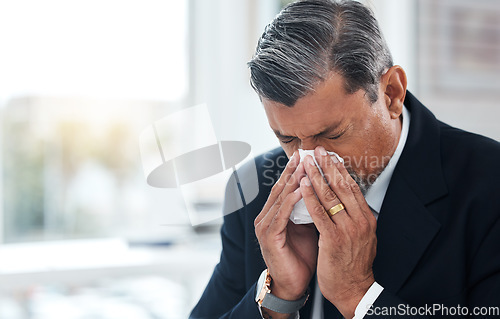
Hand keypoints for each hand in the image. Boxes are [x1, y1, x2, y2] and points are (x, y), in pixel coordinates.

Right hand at [255, 150, 318, 302]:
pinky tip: (301, 188)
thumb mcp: (308, 228)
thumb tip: (325, 191)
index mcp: (274, 214)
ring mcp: (265, 226)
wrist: (293, 284)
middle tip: (304, 153)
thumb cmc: (301, 256)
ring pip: (280, 197)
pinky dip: (291, 199)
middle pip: (280, 187)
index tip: (307, 155)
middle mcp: (266, 217)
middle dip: (293, 169)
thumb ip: (310, 210)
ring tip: (304, 165)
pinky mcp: (268, 236)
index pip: (285, 187)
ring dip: (293, 180)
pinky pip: (281, 213)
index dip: (295, 170)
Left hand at [300, 146, 376, 318]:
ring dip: (316, 176)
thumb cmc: (354, 264)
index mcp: (367, 218)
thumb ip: (355, 217)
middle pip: (342, 186)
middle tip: (317, 150)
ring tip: (306, 162)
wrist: (353, 289)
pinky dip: (310, 197)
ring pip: (330, 196)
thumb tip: (346, 199)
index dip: (340, 169)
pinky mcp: (334, 239)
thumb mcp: (362, 237)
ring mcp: (348, 229)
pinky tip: (301, 185)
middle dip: (328, 166)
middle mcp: (360, 221)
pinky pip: (319, 213)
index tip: (329, 155)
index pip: (352, 187)